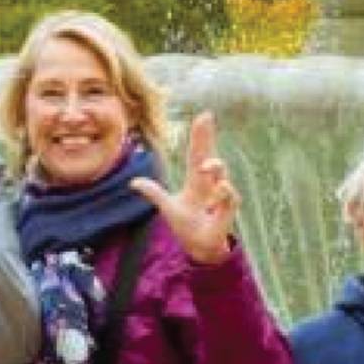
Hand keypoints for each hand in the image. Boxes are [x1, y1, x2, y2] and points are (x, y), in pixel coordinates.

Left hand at [130, 111, 238, 263]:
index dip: (200, 135)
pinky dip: (224, 192)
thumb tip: (134, 182)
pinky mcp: (227, 208)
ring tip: (205, 167)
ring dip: (214, 167)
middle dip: (207, 137)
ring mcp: (220, 195)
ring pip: (222, 173)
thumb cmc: (187, 225)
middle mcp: (210, 183)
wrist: (198, 247)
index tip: (204, 116)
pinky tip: (219, 188)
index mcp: (196, 180)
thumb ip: (154, 193)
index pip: (198, 153)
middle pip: (210, 154)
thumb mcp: (167, 207)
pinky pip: (229, 195)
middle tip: (206, 119)